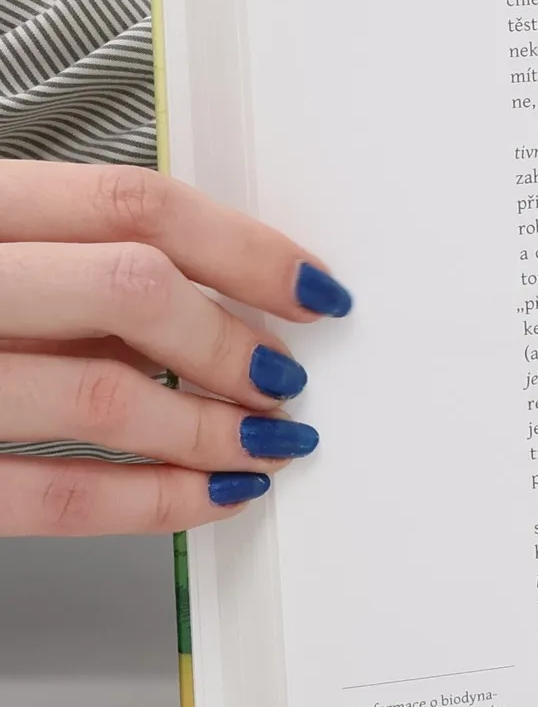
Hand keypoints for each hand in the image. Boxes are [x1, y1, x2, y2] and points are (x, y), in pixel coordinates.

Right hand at [0, 163, 350, 533]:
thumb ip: (72, 262)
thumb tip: (219, 293)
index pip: (132, 204)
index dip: (247, 248)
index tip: (312, 289)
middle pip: (133, 289)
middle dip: (234, 342)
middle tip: (285, 376)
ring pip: (106, 394)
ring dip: (213, 428)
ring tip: (264, 442)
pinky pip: (57, 494)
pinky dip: (154, 502)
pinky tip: (208, 496)